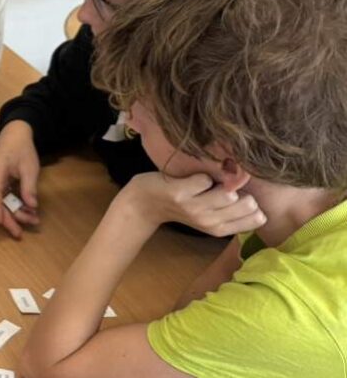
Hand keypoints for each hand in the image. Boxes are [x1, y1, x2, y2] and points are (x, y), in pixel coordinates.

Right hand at [0, 121, 41, 237]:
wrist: (14, 135)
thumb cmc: (21, 148)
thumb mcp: (29, 167)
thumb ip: (29, 187)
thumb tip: (31, 206)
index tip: (0, 223)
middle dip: (8, 219)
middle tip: (20, 234)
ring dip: (14, 213)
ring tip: (33, 219)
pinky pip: (3, 198)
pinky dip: (14, 206)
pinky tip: (27, 210)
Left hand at [119, 171, 266, 236]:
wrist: (145, 203)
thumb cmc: (182, 205)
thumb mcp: (209, 214)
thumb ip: (231, 209)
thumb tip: (258, 196)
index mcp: (219, 228)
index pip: (257, 218)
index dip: (254, 203)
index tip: (240, 196)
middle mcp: (209, 222)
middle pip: (247, 204)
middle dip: (240, 190)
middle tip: (221, 186)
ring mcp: (194, 209)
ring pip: (228, 193)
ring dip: (220, 181)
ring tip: (207, 183)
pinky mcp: (180, 194)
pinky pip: (204, 179)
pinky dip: (200, 174)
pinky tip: (192, 179)